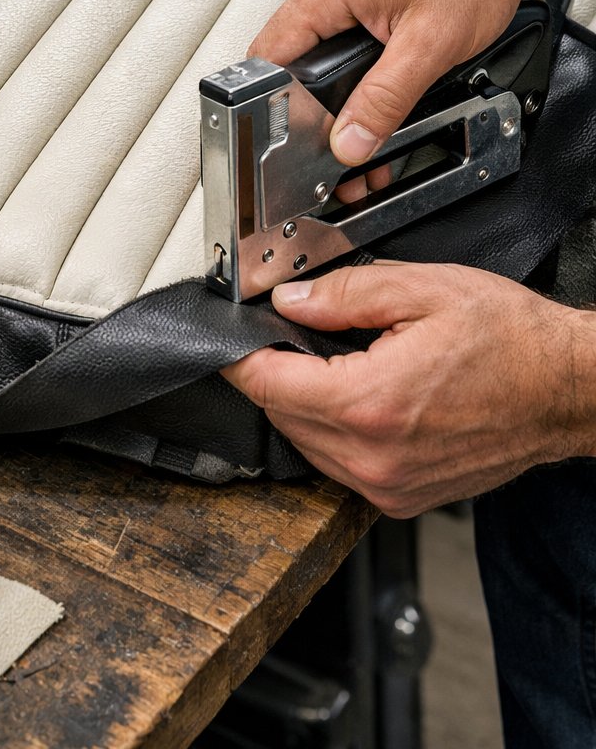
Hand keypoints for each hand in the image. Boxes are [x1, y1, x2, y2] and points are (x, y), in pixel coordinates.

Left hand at [223, 262, 595, 517]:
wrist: (566, 388)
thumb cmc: (510, 340)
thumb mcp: (422, 290)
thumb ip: (346, 292)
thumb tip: (291, 301)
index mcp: (370, 404)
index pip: (268, 384)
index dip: (239, 356)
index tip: (227, 337)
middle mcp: (373, 459)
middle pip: (281, 416)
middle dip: (276, 373)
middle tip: (294, 333)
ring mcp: (388, 487)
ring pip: (306, 445)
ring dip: (304, 404)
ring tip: (337, 362)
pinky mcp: (402, 499)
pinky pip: (339, 465)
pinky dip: (334, 431)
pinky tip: (360, 396)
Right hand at [248, 0, 536, 167]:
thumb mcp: (429, 47)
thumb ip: (384, 100)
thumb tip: (349, 140)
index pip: (267, 56)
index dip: (276, 104)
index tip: (296, 136)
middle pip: (287, 57)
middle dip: (306, 104)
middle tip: (337, 138)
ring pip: (312, 47)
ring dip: (330, 87)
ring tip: (359, 116)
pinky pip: (334, 32)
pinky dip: (347, 64)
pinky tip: (371, 83)